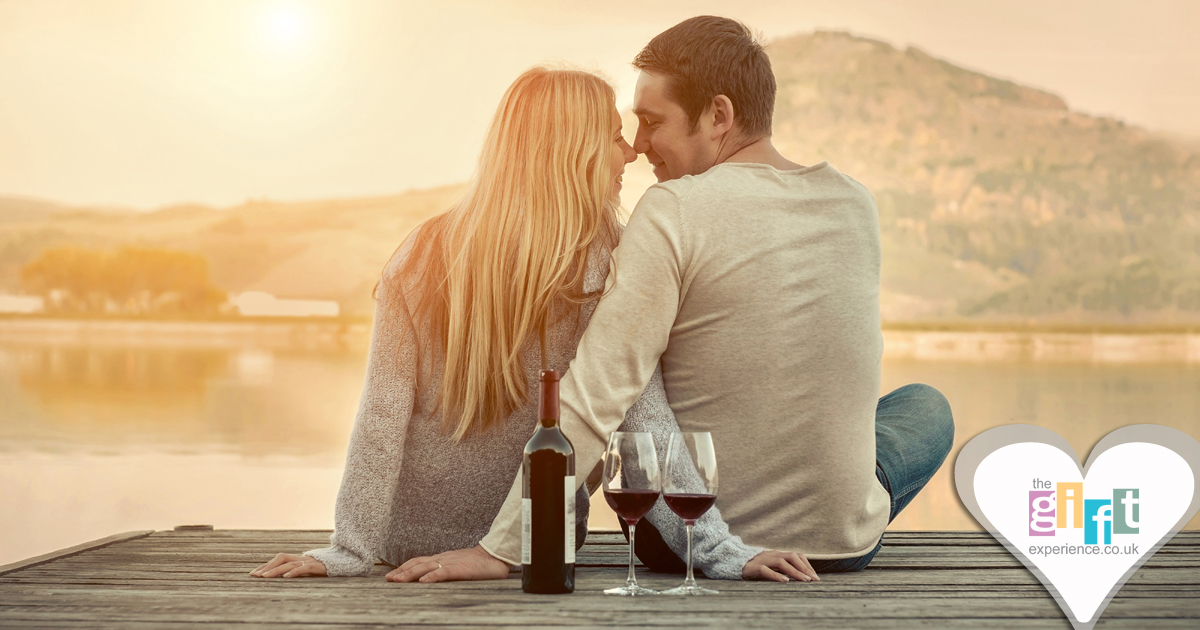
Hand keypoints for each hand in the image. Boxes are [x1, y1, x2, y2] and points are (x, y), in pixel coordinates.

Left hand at [250, 553, 327, 577]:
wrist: (344, 563)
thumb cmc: (324, 568)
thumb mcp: (308, 570)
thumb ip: (297, 570)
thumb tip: (281, 577)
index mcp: (298, 558)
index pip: (279, 559)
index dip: (266, 565)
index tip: (254, 573)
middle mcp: (302, 558)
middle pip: (281, 558)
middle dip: (267, 566)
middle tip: (256, 575)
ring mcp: (309, 561)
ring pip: (289, 563)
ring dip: (276, 570)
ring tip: (265, 577)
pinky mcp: (317, 566)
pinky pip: (304, 568)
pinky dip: (294, 571)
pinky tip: (286, 577)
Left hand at [387, 545, 510, 582]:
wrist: (496, 557)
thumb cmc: (478, 565)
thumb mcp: (457, 568)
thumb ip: (444, 572)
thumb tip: (429, 580)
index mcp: (442, 559)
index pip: (418, 561)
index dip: (404, 568)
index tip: (391, 575)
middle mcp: (443, 559)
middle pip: (418, 563)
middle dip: (401, 572)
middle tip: (388, 579)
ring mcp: (451, 563)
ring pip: (426, 567)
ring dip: (410, 574)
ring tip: (398, 580)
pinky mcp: (461, 568)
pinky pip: (444, 572)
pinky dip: (432, 576)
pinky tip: (424, 581)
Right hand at [742, 550, 819, 581]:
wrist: (730, 561)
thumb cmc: (751, 567)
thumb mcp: (768, 566)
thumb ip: (780, 568)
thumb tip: (796, 577)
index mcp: (776, 554)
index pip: (795, 555)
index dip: (806, 564)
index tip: (815, 576)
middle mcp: (771, 554)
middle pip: (791, 556)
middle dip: (804, 568)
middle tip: (813, 579)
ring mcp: (762, 560)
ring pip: (781, 562)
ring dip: (795, 571)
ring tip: (804, 580)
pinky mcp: (752, 567)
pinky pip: (765, 570)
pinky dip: (776, 575)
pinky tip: (784, 581)